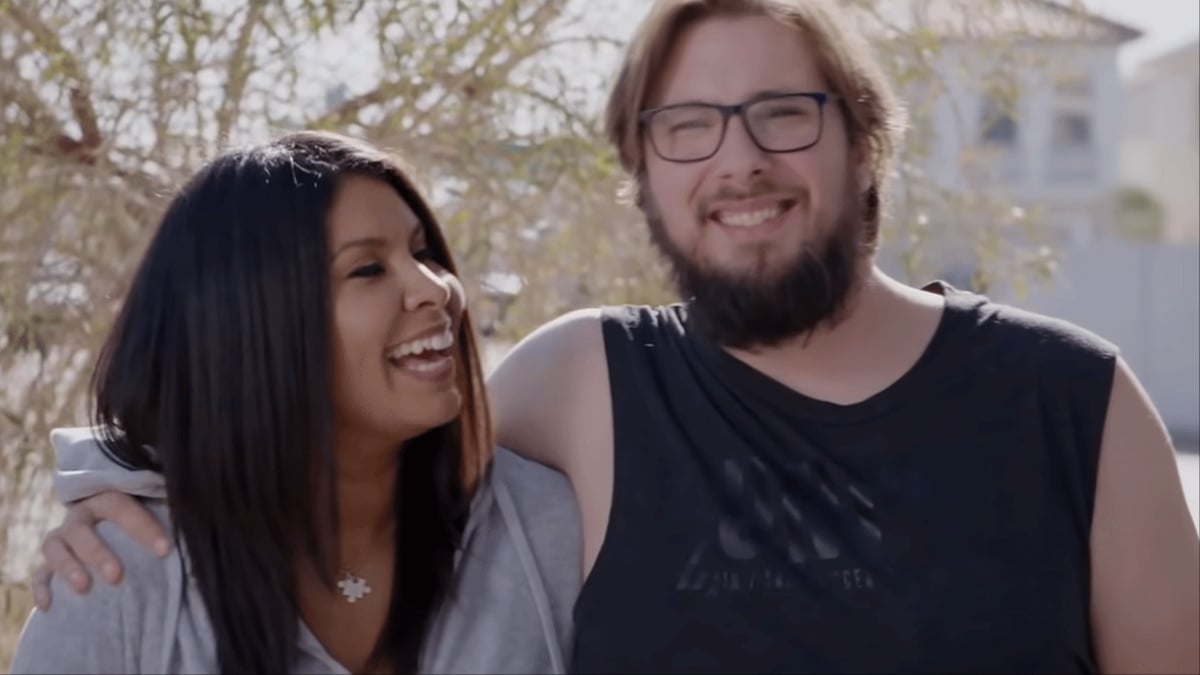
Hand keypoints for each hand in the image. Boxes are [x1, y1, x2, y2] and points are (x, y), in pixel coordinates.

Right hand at [30, 491, 169, 610]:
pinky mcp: (49, 560)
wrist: (109, 521)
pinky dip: (42, 586)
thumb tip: (213, 512)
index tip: (165, 549)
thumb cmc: (143, 515)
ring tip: (84, 588)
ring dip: (68, 567)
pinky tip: (50, 605)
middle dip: (98, 552)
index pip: (122, 506)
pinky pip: (39, 572)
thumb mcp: (157, 506)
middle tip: (117, 576)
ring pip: (55, 546)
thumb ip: (177, 509)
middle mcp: (81, 516)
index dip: (142, 527)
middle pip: (81, 528)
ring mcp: (62, 537)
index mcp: (108, 498)